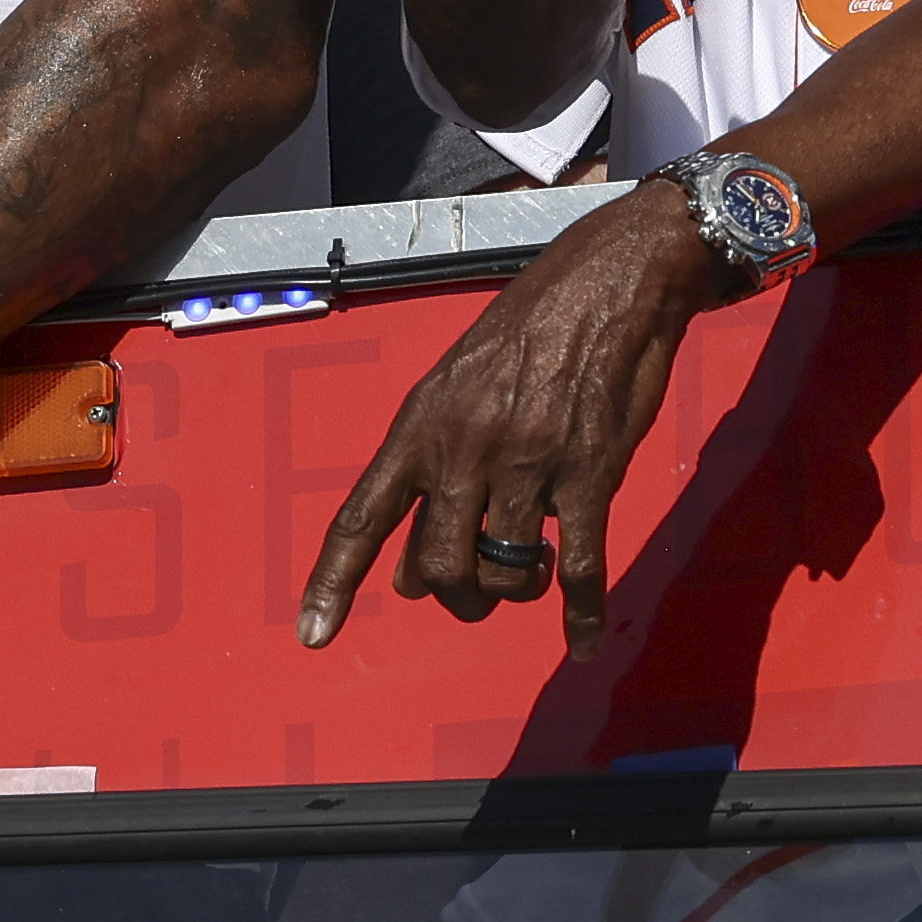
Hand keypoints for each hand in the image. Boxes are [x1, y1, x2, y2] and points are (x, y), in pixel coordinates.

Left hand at [296, 182, 728, 658]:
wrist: (610, 284)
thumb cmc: (532, 327)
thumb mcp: (457, 380)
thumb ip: (432, 461)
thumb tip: (416, 558)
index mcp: (421, 425)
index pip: (362, 519)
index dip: (334, 583)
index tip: (312, 637)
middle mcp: (466, 450)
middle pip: (438, 567)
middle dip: (457, 596)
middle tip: (479, 593)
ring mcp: (529, 465)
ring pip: (501, 572)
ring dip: (513, 591)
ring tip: (530, 579)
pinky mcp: (591, 474)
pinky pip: (577, 565)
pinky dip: (581, 611)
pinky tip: (584, 638)